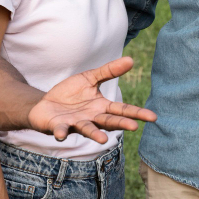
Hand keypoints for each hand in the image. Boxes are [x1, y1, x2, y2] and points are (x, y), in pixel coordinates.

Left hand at [28, 56, 156, 142]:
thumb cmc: (70, 94)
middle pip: (109, 121)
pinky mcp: (58, 126)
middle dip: (121, 124)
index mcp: (101, 107)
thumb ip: (109, 71)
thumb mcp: (90, 78)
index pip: (122, 110)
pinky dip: (61, 132)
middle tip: (134, 127)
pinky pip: (61, 130)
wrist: (46, 104)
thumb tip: (131, 60)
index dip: (137, 113)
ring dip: (94, 134)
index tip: (153, 117)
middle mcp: (91, 118)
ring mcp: (75, 123)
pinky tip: (61, 135)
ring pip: (87, 129)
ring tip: (103, 139)